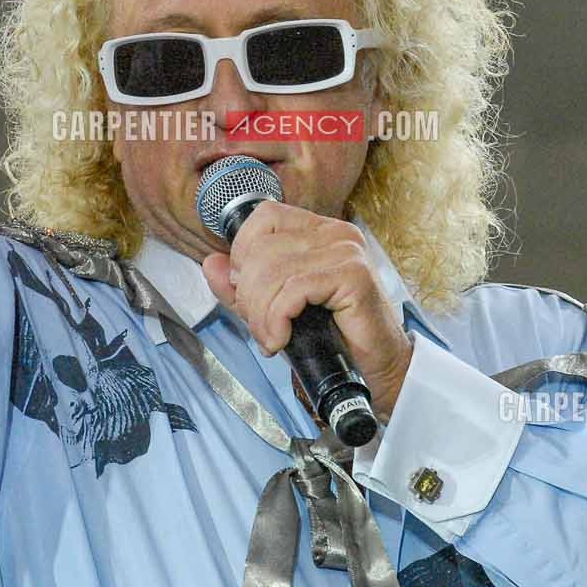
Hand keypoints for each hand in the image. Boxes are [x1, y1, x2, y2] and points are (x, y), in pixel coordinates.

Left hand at [201, 205, 413, 422]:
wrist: (376, 369)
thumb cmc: (331, 339)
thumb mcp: (275, 308)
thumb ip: (242, 286)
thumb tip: (210, 263)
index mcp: (318, 230)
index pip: (264, 216)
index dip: (243, 254)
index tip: (247, 294)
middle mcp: (335, 232)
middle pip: (262, 248)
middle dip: (248, 295)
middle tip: (260, 327)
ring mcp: (346, 250)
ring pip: (273, 271)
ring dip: (260, 314)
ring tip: (270, 338)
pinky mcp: (353, 275)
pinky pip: (293, 290)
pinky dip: (277, 319)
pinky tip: (281, 340)